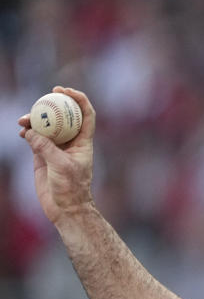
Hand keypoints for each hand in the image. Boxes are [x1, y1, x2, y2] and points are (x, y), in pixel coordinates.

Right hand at [19, 86, 96, 224]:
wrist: (65, 207)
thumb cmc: (71, 188)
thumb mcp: (61, 166)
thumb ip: (46, 147)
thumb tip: (31, 131)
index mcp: (83, 141)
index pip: (86, 114)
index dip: (78, 99)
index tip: (65, 91)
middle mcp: (71, 142)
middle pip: (64, 116)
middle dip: (54, 104)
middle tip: (44, 96)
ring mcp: (56, 148)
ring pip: (47, 126)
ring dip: (36, 119)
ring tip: (24, 120)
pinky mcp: (42, 155)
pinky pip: (34, 138)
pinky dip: (28, 132)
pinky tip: (22, 131)